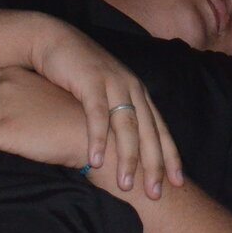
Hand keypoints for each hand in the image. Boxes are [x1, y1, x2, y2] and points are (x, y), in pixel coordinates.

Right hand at [23, 18, 182, 196]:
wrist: (54, 40)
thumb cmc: (78, 72)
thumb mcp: (105, 94)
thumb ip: (117, 115)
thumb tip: (126, 149)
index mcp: (138, 91)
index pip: (159, 128)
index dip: (169, 155)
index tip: (178, 181)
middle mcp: (131, 87)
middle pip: (148, 131)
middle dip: (153, 164)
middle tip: (156, 193)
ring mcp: (112, 82)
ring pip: (126, 125)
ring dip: (127, 157)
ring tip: (126, 184)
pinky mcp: (90, 80)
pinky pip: (97, 114)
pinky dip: (98, 138)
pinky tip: (95, 159)